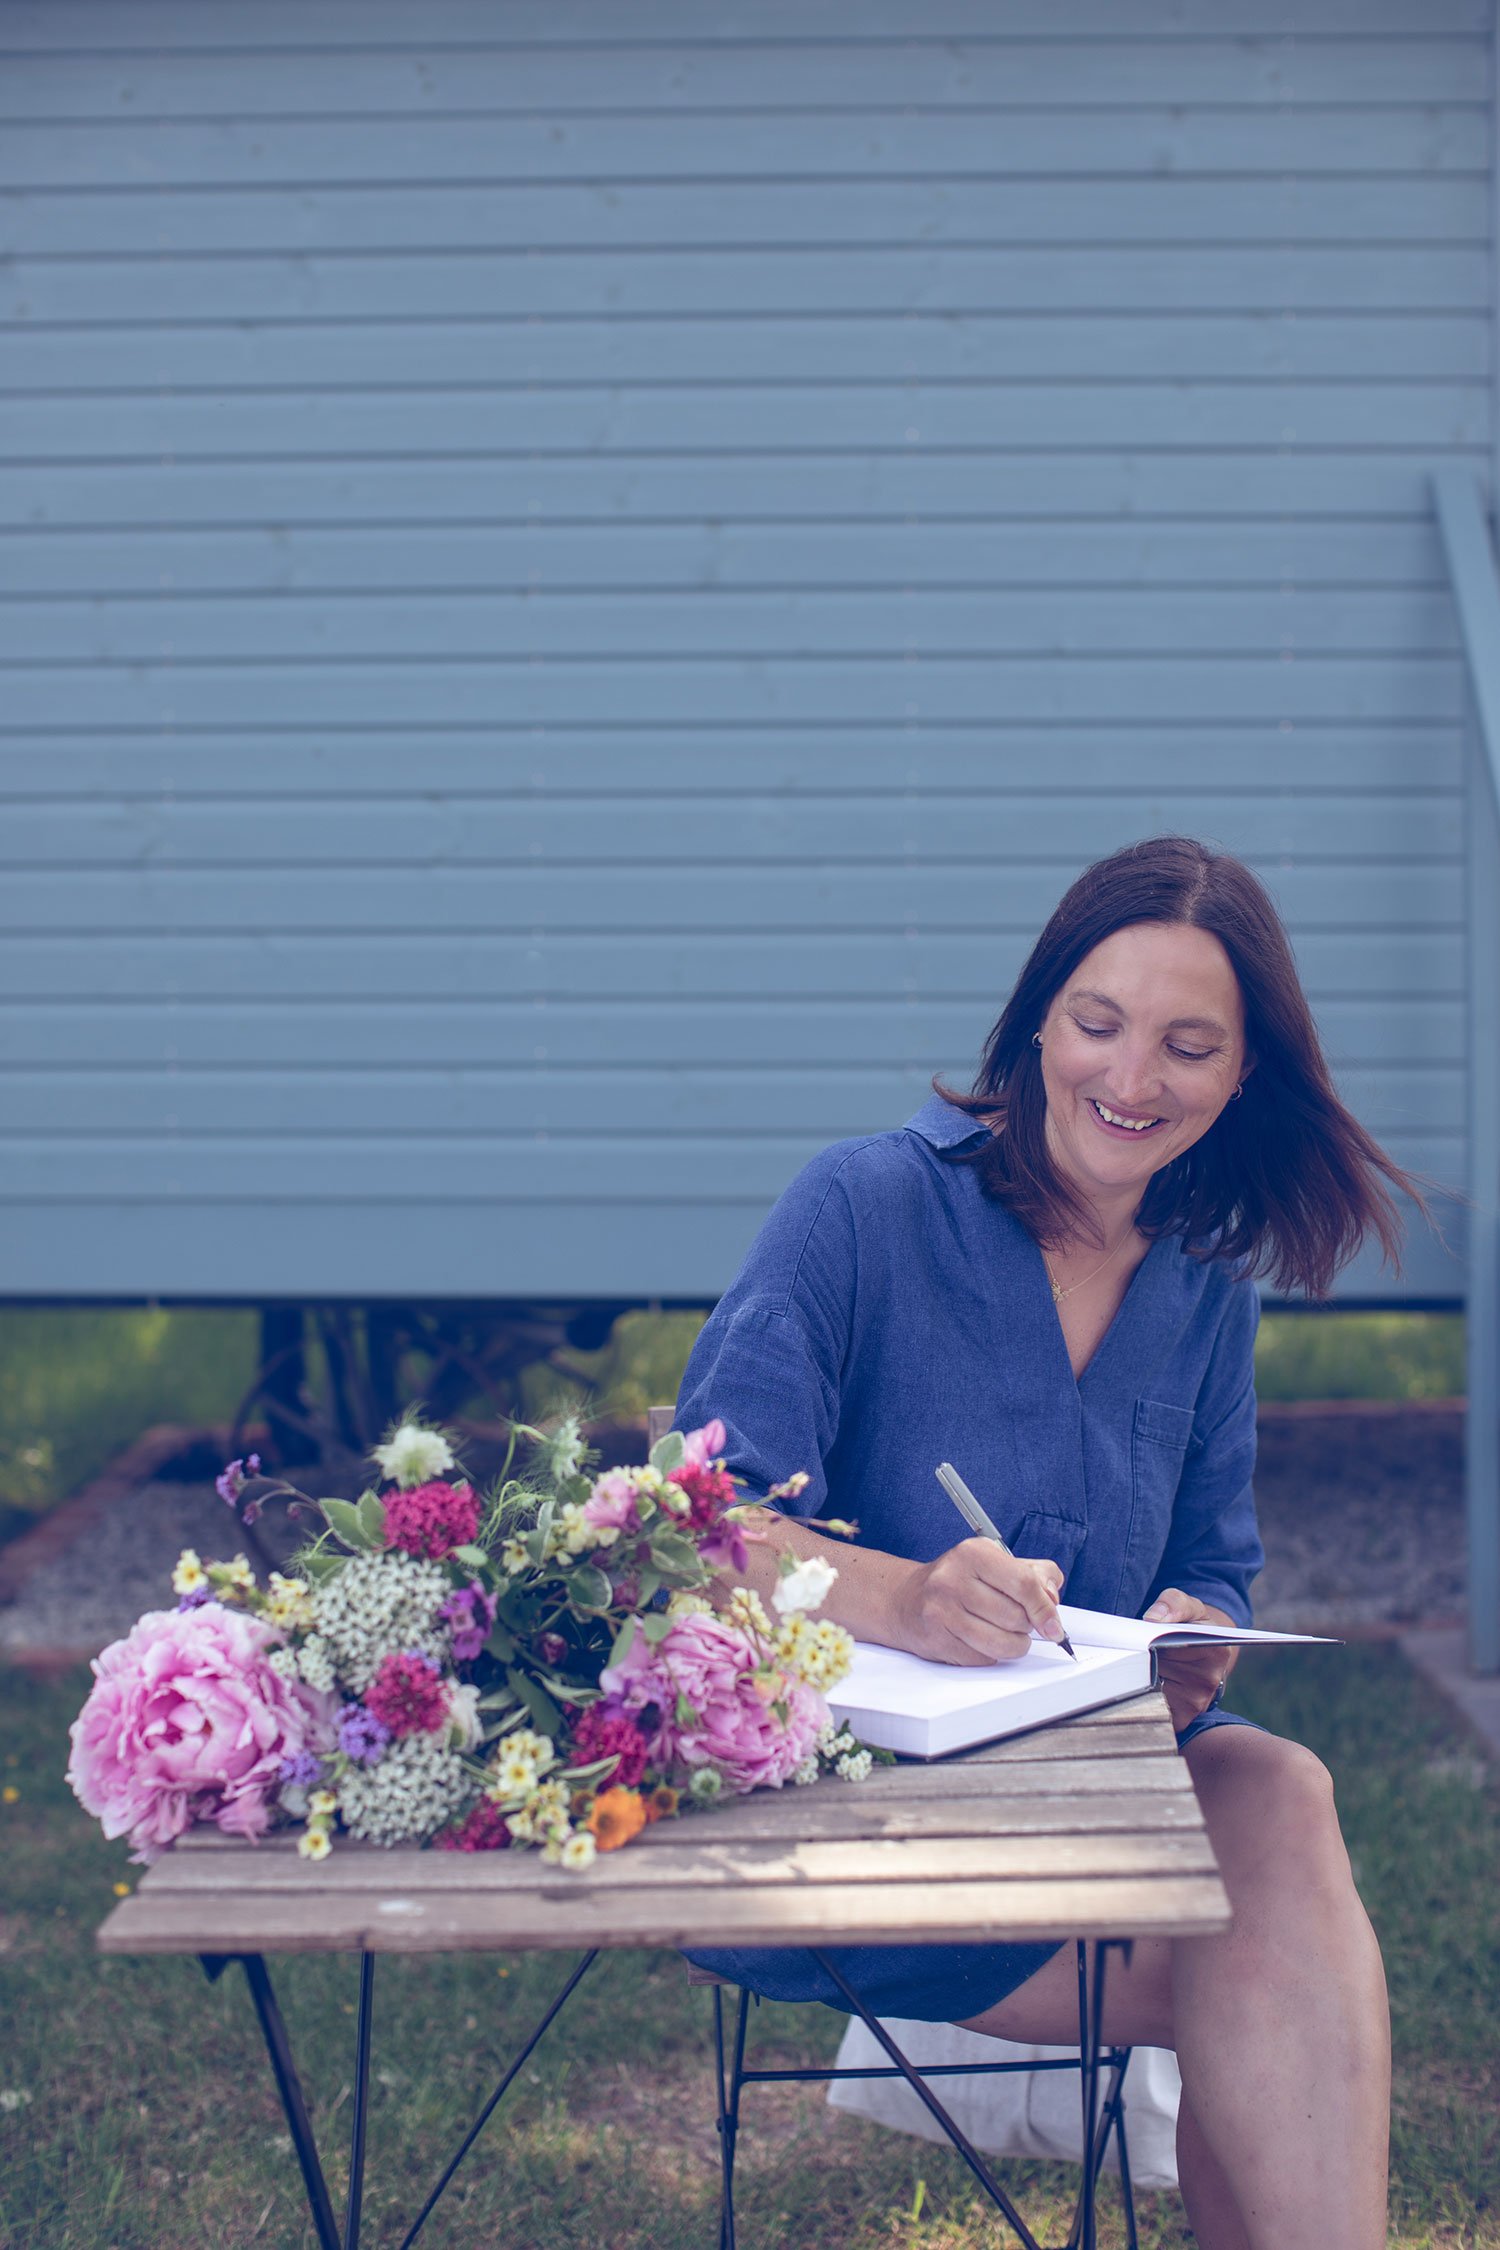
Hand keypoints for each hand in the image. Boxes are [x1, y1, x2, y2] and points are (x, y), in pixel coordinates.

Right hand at [894, 1539, 1067, 1666]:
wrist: (906, 1599)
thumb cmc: (960, 1580)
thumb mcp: (997, 1563)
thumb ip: (1036, 1574)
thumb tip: (1052, 1599)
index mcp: (973, 1553)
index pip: (1024, 1584)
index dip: (1045, 1609)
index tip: (1054, 1626)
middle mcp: (953, 1579)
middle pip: (1016, 1617)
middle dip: (1026, 1626)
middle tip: (1017, 1620)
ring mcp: (942, 1610)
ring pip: (1002, 1643)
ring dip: (1013, 1645)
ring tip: (1005, 1633)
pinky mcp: (936, 1639)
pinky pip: (983, 1658)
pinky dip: (991, 1654)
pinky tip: (980, 1639)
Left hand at [1143, 1587, 1238, 1732]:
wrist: (1203, 1653)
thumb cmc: (1193, 1627)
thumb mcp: (1188, 1606)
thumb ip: (1173, 1603)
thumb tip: (1152, 1619)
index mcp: (1215, 1651)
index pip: (1172, 1648)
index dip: (1146, 1644)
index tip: (1131, 1639)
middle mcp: (1209, 1682)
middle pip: (1156, 1672)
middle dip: (1136, 1662)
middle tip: (1124, 1652)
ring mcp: (1196, 1704)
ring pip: (1150, 1693)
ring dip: (1135, 1681)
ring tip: (1129, 1667)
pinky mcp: (1182, 1719)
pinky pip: (1151, 1711)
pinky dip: (1138, 1699)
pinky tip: (1135, 1685)